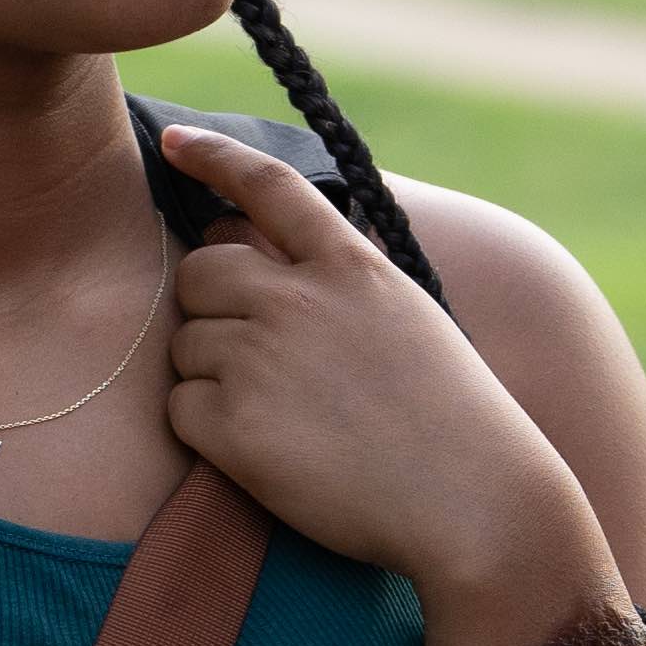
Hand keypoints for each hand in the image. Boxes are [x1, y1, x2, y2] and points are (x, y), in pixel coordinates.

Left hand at [156, 127, 595, 602]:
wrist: (472, 501)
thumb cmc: (450, 418)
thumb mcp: (406, 316)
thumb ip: (338, 281)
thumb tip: (259, 256)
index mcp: (350, 266)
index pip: (269, 186)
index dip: (214, 157)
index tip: (172, 144)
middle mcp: (298, 300)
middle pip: (199, 272)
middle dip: (211, 306)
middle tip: (254, 353)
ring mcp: (261, 360)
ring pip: (186, 343)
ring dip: (213, 373)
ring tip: (280, 412)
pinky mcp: (234, 428)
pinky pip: (180, 408)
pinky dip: (206, 430)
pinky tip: (265, 449)